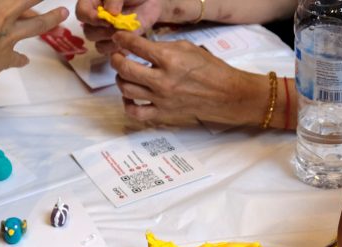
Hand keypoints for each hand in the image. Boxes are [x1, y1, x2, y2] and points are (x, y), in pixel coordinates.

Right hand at [77, 0, 163, 53]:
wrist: (148, 3)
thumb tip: (110, 12)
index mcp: (91, 3)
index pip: (81, 13)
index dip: (91, 18)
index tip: (107, 20)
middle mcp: (95, 19)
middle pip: (88, 31)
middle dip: (103, 31)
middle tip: (117, 27)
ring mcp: (104, 33)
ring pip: (97, 44)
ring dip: (110, 41)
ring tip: (123, 33)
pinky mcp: (115, 43)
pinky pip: (109, 52)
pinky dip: (116, 49)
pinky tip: (126, 42)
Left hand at [111, 33, 264, 124]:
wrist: (226, 94)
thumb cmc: (210, 69)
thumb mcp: (187, 48)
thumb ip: (163, 47)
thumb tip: (143, 46)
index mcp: (169, 59)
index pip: (135, 46)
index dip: (122, 39)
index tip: (119, 38)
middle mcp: (162, 80)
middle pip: (124, 69)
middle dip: (116, 59)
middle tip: (118, 56)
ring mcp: (161, 99)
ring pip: (126, 89)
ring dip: (120, 79)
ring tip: (125, 75)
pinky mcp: (163, 113)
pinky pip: (136, 113)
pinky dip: (128, 105)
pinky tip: (130, 97)